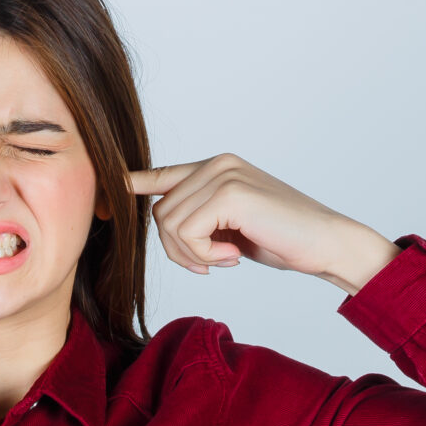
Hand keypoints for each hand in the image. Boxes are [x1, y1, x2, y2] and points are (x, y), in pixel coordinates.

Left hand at [128, 155, 396, 294]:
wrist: (327, 244)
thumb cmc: (283, 239)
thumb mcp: (231, 227)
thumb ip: (199, 218)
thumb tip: (162, 222)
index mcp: (215, 168)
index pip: (159, 175)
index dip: (127, 187)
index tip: (98, 203)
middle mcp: (216, 163)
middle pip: (159, 212)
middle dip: (177, 249)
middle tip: (213, 261)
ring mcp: (222, 174)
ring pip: (168, 224)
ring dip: (193, 254)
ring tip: (227, 257)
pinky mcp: (229, 193)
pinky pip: (187, 232)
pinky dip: (204, 254)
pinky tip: (235, 256)